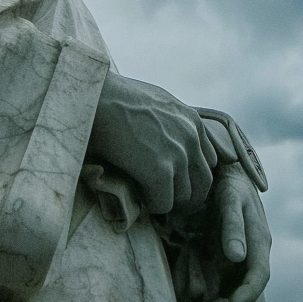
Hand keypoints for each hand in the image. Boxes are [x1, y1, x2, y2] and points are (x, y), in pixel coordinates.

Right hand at [88, 73, 216, 214]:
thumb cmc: (113, 97)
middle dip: (187, 196)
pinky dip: (151, 206)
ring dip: (167, 202)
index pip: (208, 160)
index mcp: (192, 120)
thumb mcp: (154, 102)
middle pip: (203, 183)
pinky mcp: (160, 172)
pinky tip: (138, 199)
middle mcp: (191, 138)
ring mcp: (178, 155)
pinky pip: (163, 203)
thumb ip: (168, 122)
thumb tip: (162, 142)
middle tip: (168, 203)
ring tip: (149, 201)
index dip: (192, 176)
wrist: (94, 95)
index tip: (176, 183)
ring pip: (184, 197)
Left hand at [202, 163, 271, 301]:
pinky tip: (198, 296)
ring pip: (238, 289)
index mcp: (260, 242)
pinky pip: (226, 281)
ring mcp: (244, 257)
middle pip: (249, 290)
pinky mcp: (232, 257)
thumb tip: (238, 256)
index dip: (244, 298)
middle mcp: (255, 253)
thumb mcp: (230, 201)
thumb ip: (233, 227)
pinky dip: (215, 293)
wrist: (230, 175)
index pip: (258, 277)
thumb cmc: (230, 186)